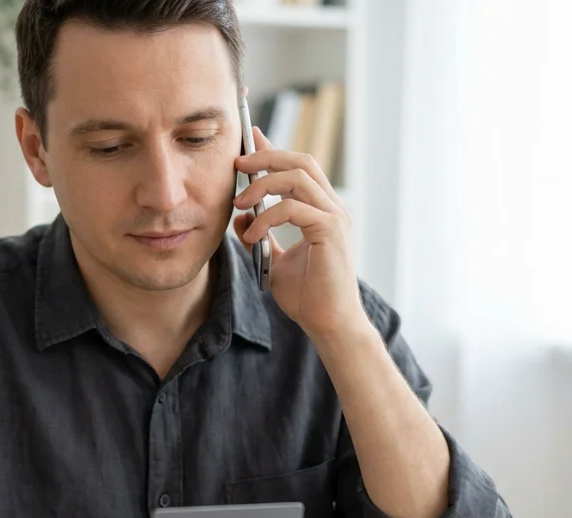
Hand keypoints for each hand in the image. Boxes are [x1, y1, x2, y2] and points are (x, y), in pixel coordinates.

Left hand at [232, 125, 364, 340]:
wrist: (328, 324)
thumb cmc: (308, 297)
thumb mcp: (273, 261)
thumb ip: (261, 235)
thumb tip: (240, 216)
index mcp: (322, 210)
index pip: (298, 167)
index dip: (273, 150)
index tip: (249, 139)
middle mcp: (332, 208)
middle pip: (300, 161)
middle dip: (266, 156)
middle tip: (237, 164)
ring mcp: (334, 217)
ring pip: (297, 177)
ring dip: (262, 184)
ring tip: (238, 203)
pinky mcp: (330, 230)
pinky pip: (293, 208)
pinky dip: (266, 217)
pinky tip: (251, 236)